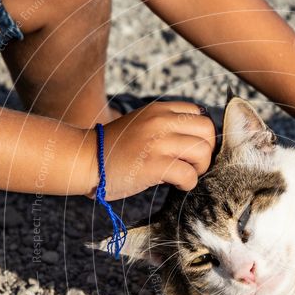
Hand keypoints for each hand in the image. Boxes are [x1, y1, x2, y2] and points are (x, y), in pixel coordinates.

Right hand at [90, 101, 214, 199]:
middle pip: (208, 131)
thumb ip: (167, 125)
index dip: (203, 135)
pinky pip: (189, 175)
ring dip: (198, 169)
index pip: (200, 114)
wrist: (85, 160)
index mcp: (159, 110)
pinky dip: (188, 184)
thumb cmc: (115, 148)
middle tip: (192, 164)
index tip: (192, 150)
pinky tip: (175, 185)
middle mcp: (161, 121)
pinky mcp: (154, 165)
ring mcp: (158, 142)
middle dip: (206, 152)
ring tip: (183, 174)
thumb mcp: (142, 124)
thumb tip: (200, 140)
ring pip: (202, 153)